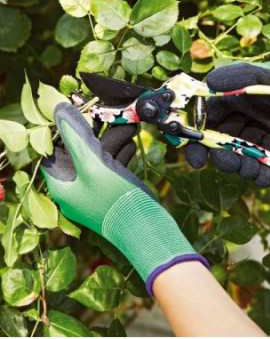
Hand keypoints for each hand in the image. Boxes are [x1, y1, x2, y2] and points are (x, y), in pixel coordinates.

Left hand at [41, 103, 206, 294]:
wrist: (147, 229)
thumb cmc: (117, 199)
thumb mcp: (94, 165)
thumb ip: (76, 137)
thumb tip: (59, 110)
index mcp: (62, 186)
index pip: (54, 151)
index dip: (64, 130)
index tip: (78, 111)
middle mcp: (75, 189)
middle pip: (78, 152)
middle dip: (95, 132)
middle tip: (108, 115)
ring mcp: (94, 191)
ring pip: (98, 158)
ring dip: (112, 141)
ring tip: (128, 126)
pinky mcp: (111, 192)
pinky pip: (111, 168)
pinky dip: (120, 154)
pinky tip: (131, 143)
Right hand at [185, 63, 269, 186]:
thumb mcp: (264, 77)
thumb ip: (237, 78)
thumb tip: (209, 82)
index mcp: (227, 99)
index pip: (201, 122)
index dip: (195, 142)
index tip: (196, 160)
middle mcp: (237, 117)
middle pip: (217, 144)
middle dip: (221, 158)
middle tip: (230, 162)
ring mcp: (253, 132)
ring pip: (238, 156)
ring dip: (242, 167)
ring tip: (252, 169)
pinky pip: (260, 163)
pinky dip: (262, 172)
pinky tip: (268, 174)